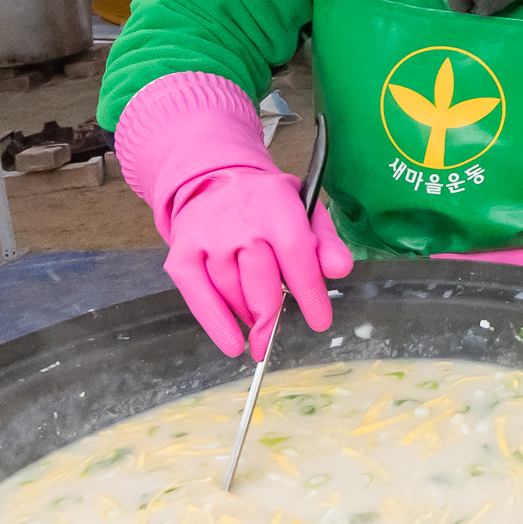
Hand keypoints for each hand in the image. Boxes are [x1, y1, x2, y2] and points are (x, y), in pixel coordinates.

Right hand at [161, 166, 352, 356]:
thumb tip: (340, 269)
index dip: (310, 294)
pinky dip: (216, 324)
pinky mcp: (182, 253)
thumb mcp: (304, 210)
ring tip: (257, 322)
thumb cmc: (267, 204)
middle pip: (261, 284)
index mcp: (277, 208)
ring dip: (248, 315)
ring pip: (232, 293)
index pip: (297, 257)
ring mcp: (209, 238)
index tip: (320, 321)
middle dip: (271, 316)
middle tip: (275, 333)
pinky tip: (232, 344)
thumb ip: (325, 241)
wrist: (215, 180)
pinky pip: (199, 296)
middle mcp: (241, 223)